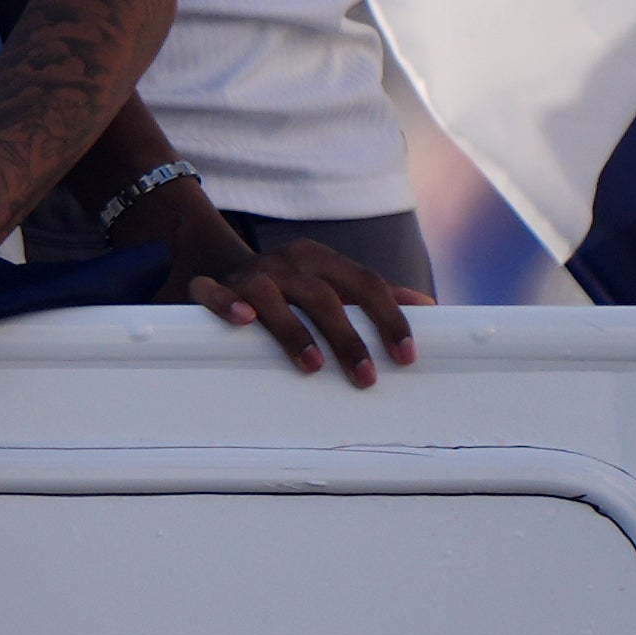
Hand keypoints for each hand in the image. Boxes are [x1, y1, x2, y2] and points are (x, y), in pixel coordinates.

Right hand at [165, 207, 419, 387]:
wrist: (211, 257)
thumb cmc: (285, 283)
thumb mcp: (328, 281)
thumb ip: (371, 294)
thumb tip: (427, 306)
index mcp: (319, 260)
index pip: (365, 283)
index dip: (388, 317)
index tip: (406, 355)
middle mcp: (286, 262)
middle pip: (324, 296)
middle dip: (348, 338)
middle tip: (366, 377)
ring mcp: (247, 273)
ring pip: (273, 296)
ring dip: (295, 330)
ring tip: (313, 365)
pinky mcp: (207, 284)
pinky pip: (213, 291)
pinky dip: (228, 303)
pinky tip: (244, 320)